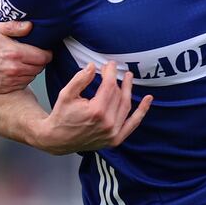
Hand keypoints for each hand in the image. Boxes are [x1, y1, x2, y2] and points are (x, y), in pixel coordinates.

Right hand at [0, 21, 51, 93]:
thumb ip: (15, 27)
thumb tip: (31, 26)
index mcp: (16, 53)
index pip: (44, 57)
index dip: (47, 52)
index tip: (43, 49)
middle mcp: (16, 69)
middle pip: (40, 67)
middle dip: (40, 60)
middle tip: (34, 54)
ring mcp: (11, 81)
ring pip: (32, 76)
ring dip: (32, 70)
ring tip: (24, 61)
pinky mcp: (6, 89)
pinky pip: (23, 84)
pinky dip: (23, 78)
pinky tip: (16, 70)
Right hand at [35, 61, 152, 155]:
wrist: (58, 139)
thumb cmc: (61, 116)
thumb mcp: (66, 94)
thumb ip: (80, 79)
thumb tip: (93, 66)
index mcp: (96, 111)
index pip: (109, 86)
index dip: (110, 72)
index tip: (109, 64)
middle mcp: (108, 123)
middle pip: (117, 95)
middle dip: (115, 80)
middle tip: (112, 69)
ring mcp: (113, 133)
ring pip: (126, 106)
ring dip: (128, 90)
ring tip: (128, 77)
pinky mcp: (115, 139)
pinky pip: (132, 124)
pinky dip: (142, 112)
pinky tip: (148, 99)